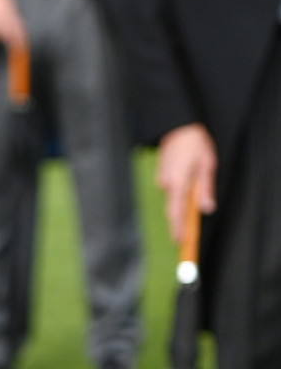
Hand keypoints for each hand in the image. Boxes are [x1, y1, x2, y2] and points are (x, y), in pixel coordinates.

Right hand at [155, 123, 216, 245]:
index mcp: (177, 182)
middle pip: (174, 208)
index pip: (176, 212)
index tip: (179, 242)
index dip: (177, 229)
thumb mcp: (207, 165)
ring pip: (174, 197)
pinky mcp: (161, 176)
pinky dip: (179, 190)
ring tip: (194, 180)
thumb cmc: (194, 143)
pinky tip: (187, 177)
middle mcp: (166, 183)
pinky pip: (171, 189)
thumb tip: (207, 208)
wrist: (177, 126)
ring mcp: (161, 180)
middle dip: (181, 218)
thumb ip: (206, 189)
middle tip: (187, 230)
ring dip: (183, 198)